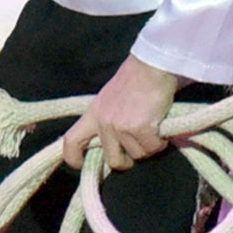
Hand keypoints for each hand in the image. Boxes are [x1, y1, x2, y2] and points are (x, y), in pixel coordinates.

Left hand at [62, 56, 178, 171]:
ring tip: (152, 128)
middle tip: (138, 151)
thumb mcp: (109, 98)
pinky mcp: (139, 128)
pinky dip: (160, 142)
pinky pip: (152, 148)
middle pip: (112, 160)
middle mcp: (104, 123)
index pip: (72, 141)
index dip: (74, 158)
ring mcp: (121, 126)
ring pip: (137, 155)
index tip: (81, 165)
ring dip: (148, 146)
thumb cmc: (135, 79)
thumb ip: (107, 119)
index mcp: (93, 114)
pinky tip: (161, 128)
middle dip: (127, 161)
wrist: (152, 66)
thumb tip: (115, 142)